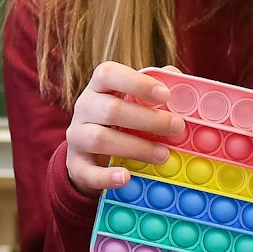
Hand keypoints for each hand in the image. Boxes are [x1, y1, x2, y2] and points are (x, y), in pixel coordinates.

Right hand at [63, 61, 184, 196]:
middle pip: (110, 109)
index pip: (108, 74)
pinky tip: (127, 177)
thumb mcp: (133, 101)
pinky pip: (88, 172)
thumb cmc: (122, 122)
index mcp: (98, 87)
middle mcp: (84, 108)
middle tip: (176, 127)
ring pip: (100, 139)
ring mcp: (77, 137)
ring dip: (136, 147)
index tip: (165, 95)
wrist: (91, 156)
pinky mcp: (76, 165)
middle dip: (147, 119)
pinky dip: (107, 176)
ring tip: (163, 155)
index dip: (137, 83)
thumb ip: (153, 89)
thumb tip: (176, 77)